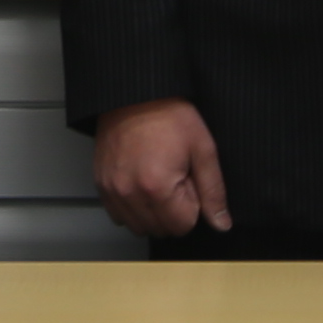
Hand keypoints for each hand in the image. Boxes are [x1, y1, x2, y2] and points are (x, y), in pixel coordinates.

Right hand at [93, 97, 233, 240]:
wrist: (135, 93)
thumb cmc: (169, 114)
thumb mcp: (203, 148)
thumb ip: (213, 191)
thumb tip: (221, 224)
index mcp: (157, 187)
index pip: (183, 226)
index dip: (192, 204)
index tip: (188, 180)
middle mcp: (130, 194)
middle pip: (161, 230)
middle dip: (173, 210)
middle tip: (174, 177)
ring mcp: (112, 190)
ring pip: (139, 227)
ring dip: (153, 213)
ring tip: (157, 180)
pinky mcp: (101, 184)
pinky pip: (119, 216)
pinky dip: (132, 208)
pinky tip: (141, 184)